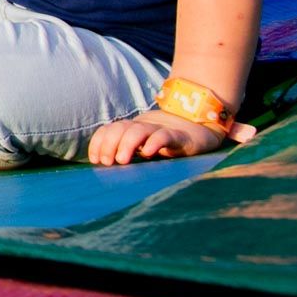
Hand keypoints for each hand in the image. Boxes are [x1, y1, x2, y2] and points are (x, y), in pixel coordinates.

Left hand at [87, 110, 222, 164]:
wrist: (200, 129)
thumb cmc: (167, 144)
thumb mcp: (145, 148)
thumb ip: (128, 153)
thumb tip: (107, 169)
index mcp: (132, 129)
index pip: (109, 130)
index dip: (99, 142)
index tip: (95, 160)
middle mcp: (143, 127)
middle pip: (120, 128)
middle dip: (109, 144)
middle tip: (107, 162)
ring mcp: (160, 129)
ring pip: (138, 130)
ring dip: (126, 143)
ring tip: (122, 160)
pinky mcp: (178, 136)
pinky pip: (164, 136)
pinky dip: (154, 142)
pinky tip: (148, 153)